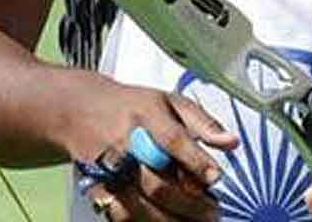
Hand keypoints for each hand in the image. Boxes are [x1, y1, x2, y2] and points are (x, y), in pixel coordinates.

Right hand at [72, 84, 237, 220]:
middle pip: (157, 184)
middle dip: (190, 204)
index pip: (173, 140)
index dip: (196, 161)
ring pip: (140, 207)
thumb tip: (232, 142)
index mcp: (146, 115)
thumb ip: (203, 122)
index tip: (216, 178)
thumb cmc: (131, 106)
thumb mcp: (170, 101)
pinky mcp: (97, 188)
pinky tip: (167, 219)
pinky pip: (122, 216)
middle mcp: (125, 143)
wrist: (79, 108)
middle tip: (212, 212)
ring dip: (172, 220)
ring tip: (196, 221)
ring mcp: (108, 170)